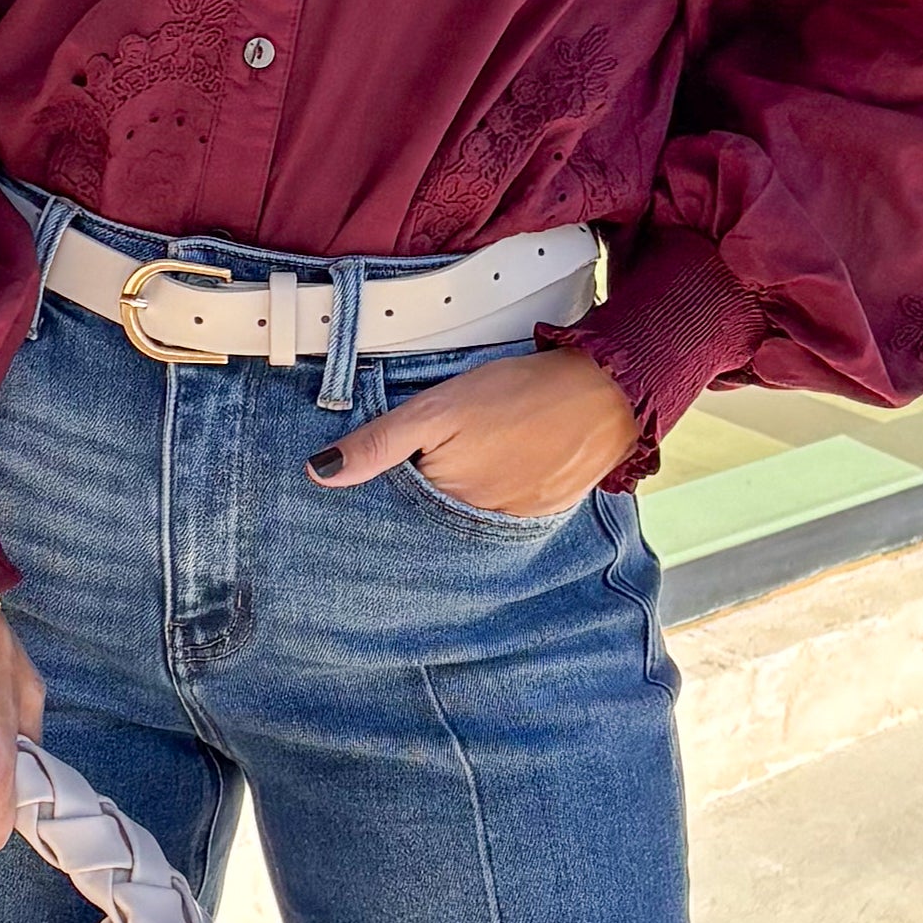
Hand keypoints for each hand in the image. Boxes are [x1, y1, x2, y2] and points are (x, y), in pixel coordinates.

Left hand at [307, 344, 639, 521]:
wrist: (603, 394)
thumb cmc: (518, 395)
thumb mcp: (435, 410)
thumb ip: (379, 443)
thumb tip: (319, 474)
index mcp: (443, 504)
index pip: (395, 513)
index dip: (385, 492)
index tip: (385, 475)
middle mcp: (476, 528)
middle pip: (430, 518)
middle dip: (423, 498)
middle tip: (444, 455)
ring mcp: (511, 525)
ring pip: (466, 516)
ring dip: (460, 497)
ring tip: (474, 457)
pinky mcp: (541, 516)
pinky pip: (503, 513)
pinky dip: (494, 494)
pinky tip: (501, 466)